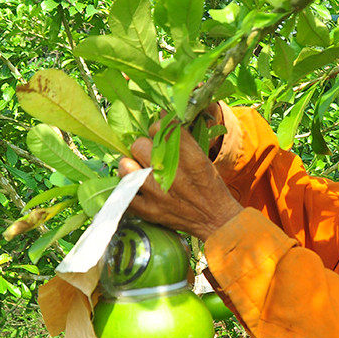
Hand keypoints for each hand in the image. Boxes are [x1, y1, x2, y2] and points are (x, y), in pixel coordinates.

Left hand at [117, 119, 241, 241]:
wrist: (215, 219)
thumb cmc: (209, 186)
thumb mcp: (202, 158)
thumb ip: (181, 140)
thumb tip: (161, 118)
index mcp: (190, 158)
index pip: (160, 127)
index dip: (157, 128)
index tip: (159, 135)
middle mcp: (173, 174)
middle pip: (139, 145)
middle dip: (143, 147)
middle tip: (149, 155)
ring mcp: (158, 194)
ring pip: (126, 167)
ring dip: (130, 166)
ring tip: (138, 169)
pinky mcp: (148, 211)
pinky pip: (124, 192)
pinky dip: (127, 188)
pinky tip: (136, 186)